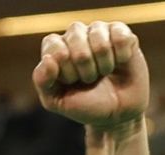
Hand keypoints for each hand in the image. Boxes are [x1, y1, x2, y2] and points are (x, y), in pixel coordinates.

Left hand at [33, 21, 148, 131]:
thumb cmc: (83, 105)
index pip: (53, 45)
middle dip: (83, 67)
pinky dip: (121, 56)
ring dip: (103, 63)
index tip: (70, 81)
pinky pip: (120, 36)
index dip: (63, 66)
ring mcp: (99, 31)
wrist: (117, 113)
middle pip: (75, 38)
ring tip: (104, 73)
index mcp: (55, 48)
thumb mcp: (55, 100)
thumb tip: (48, 59)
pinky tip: (120, 63)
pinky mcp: (122, 33)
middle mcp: (76, 35)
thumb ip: (42, 81)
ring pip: (99, 37)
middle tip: (89, 79)